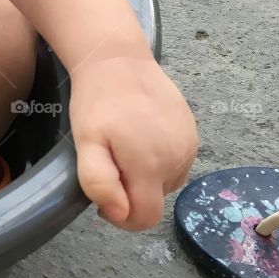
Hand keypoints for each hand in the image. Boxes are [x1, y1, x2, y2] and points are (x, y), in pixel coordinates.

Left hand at [68, 53, 198, 230]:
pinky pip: (176, 161)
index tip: (105, 194)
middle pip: (156, 200)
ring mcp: (189, 145)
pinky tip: (140, 136)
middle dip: (132, 190)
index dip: (123, 217)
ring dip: (146, 175)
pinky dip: (159, 159)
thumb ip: (99, 182)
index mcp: (151, 166)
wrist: (118, 58)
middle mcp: (178, 159)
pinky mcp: (192, 131)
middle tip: (110, 159)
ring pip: (167, 182)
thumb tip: (120, 213)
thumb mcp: (86, 142)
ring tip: (124, 145)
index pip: (146, 219)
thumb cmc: (98, 101)